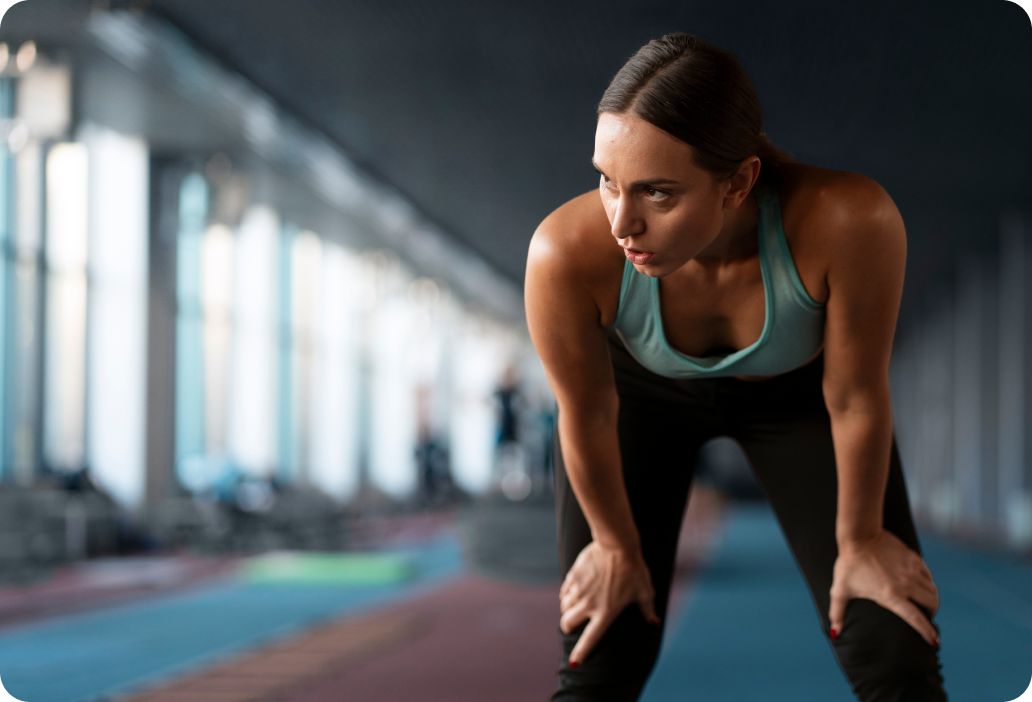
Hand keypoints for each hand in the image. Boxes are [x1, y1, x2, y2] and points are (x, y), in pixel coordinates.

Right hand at [559, 541, 660, 665]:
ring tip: (573, 608)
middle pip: (568, 623)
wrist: (617, 543)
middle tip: (572, 626)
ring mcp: (579, 590)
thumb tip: (655, 623)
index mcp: (606, 612)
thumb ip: (647, 609)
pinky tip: (571, 593)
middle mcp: (589, 604)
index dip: (580, 653)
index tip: (574, 662)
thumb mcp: (645, 591)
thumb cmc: (634, 568)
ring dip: (567, 610)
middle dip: (568, 628)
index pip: (590, 639)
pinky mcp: (573, 576)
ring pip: (564, 607)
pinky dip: (566, 596)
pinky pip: (564, 591)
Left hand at [829, 530, 939, 646]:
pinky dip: (928, 582)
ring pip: (932, 589)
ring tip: (925, 602)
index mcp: (891, 596)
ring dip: (932, 598)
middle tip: (927, 616)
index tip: (934, 641)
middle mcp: (905, 584)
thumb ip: (838, 612)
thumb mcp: (840, 590)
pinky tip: (922, 585)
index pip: (915, 618)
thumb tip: (834, 632)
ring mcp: (911, 570)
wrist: (859, 536)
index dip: (926, 631)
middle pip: (931, 603)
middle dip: (932, 613)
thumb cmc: (848, 564)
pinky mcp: (913, 558)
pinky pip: (928, 575)